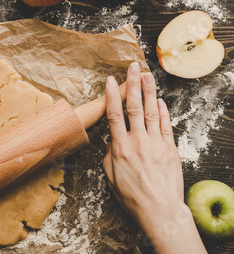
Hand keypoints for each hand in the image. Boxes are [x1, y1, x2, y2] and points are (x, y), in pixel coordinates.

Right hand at [103, 63, 205, 253]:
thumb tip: (111, 141)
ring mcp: (155, 144)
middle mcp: (137, 141)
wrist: (160, 210)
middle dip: (132, 84)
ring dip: (149, 92)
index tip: (109, 81)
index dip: (111, 96)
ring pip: (150, 112)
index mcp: (120, 148)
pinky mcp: (170, 149)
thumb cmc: (132, 197)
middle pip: (133, 107)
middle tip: (133, 67)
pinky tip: (159, 101)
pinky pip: (165, 125)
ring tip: (148, 75)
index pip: (114, 115)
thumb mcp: (111, 177)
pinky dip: (162, 111)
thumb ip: (108, 156)